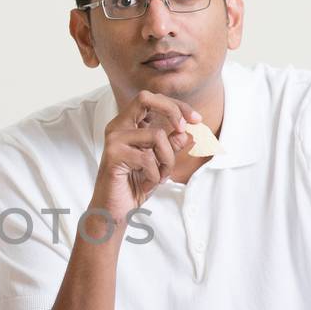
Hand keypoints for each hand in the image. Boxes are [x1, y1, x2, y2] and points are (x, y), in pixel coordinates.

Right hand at [92, 89, 202, 217]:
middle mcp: (117, 127)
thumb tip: (187, 132)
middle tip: (184, 129)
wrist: (113, 211)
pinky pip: (148, 158)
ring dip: (167, 159)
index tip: (196, 120)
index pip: (152, 99)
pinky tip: (147, 183)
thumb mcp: (159, 163)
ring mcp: (113, 140)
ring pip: (157, 135)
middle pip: (146, 98)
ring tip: (160, 175)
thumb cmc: (134, 186)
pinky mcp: (113, 155)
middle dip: (173, 111)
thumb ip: (170, 145)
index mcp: (127, 125)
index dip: (177, 106)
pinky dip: (155, 174)